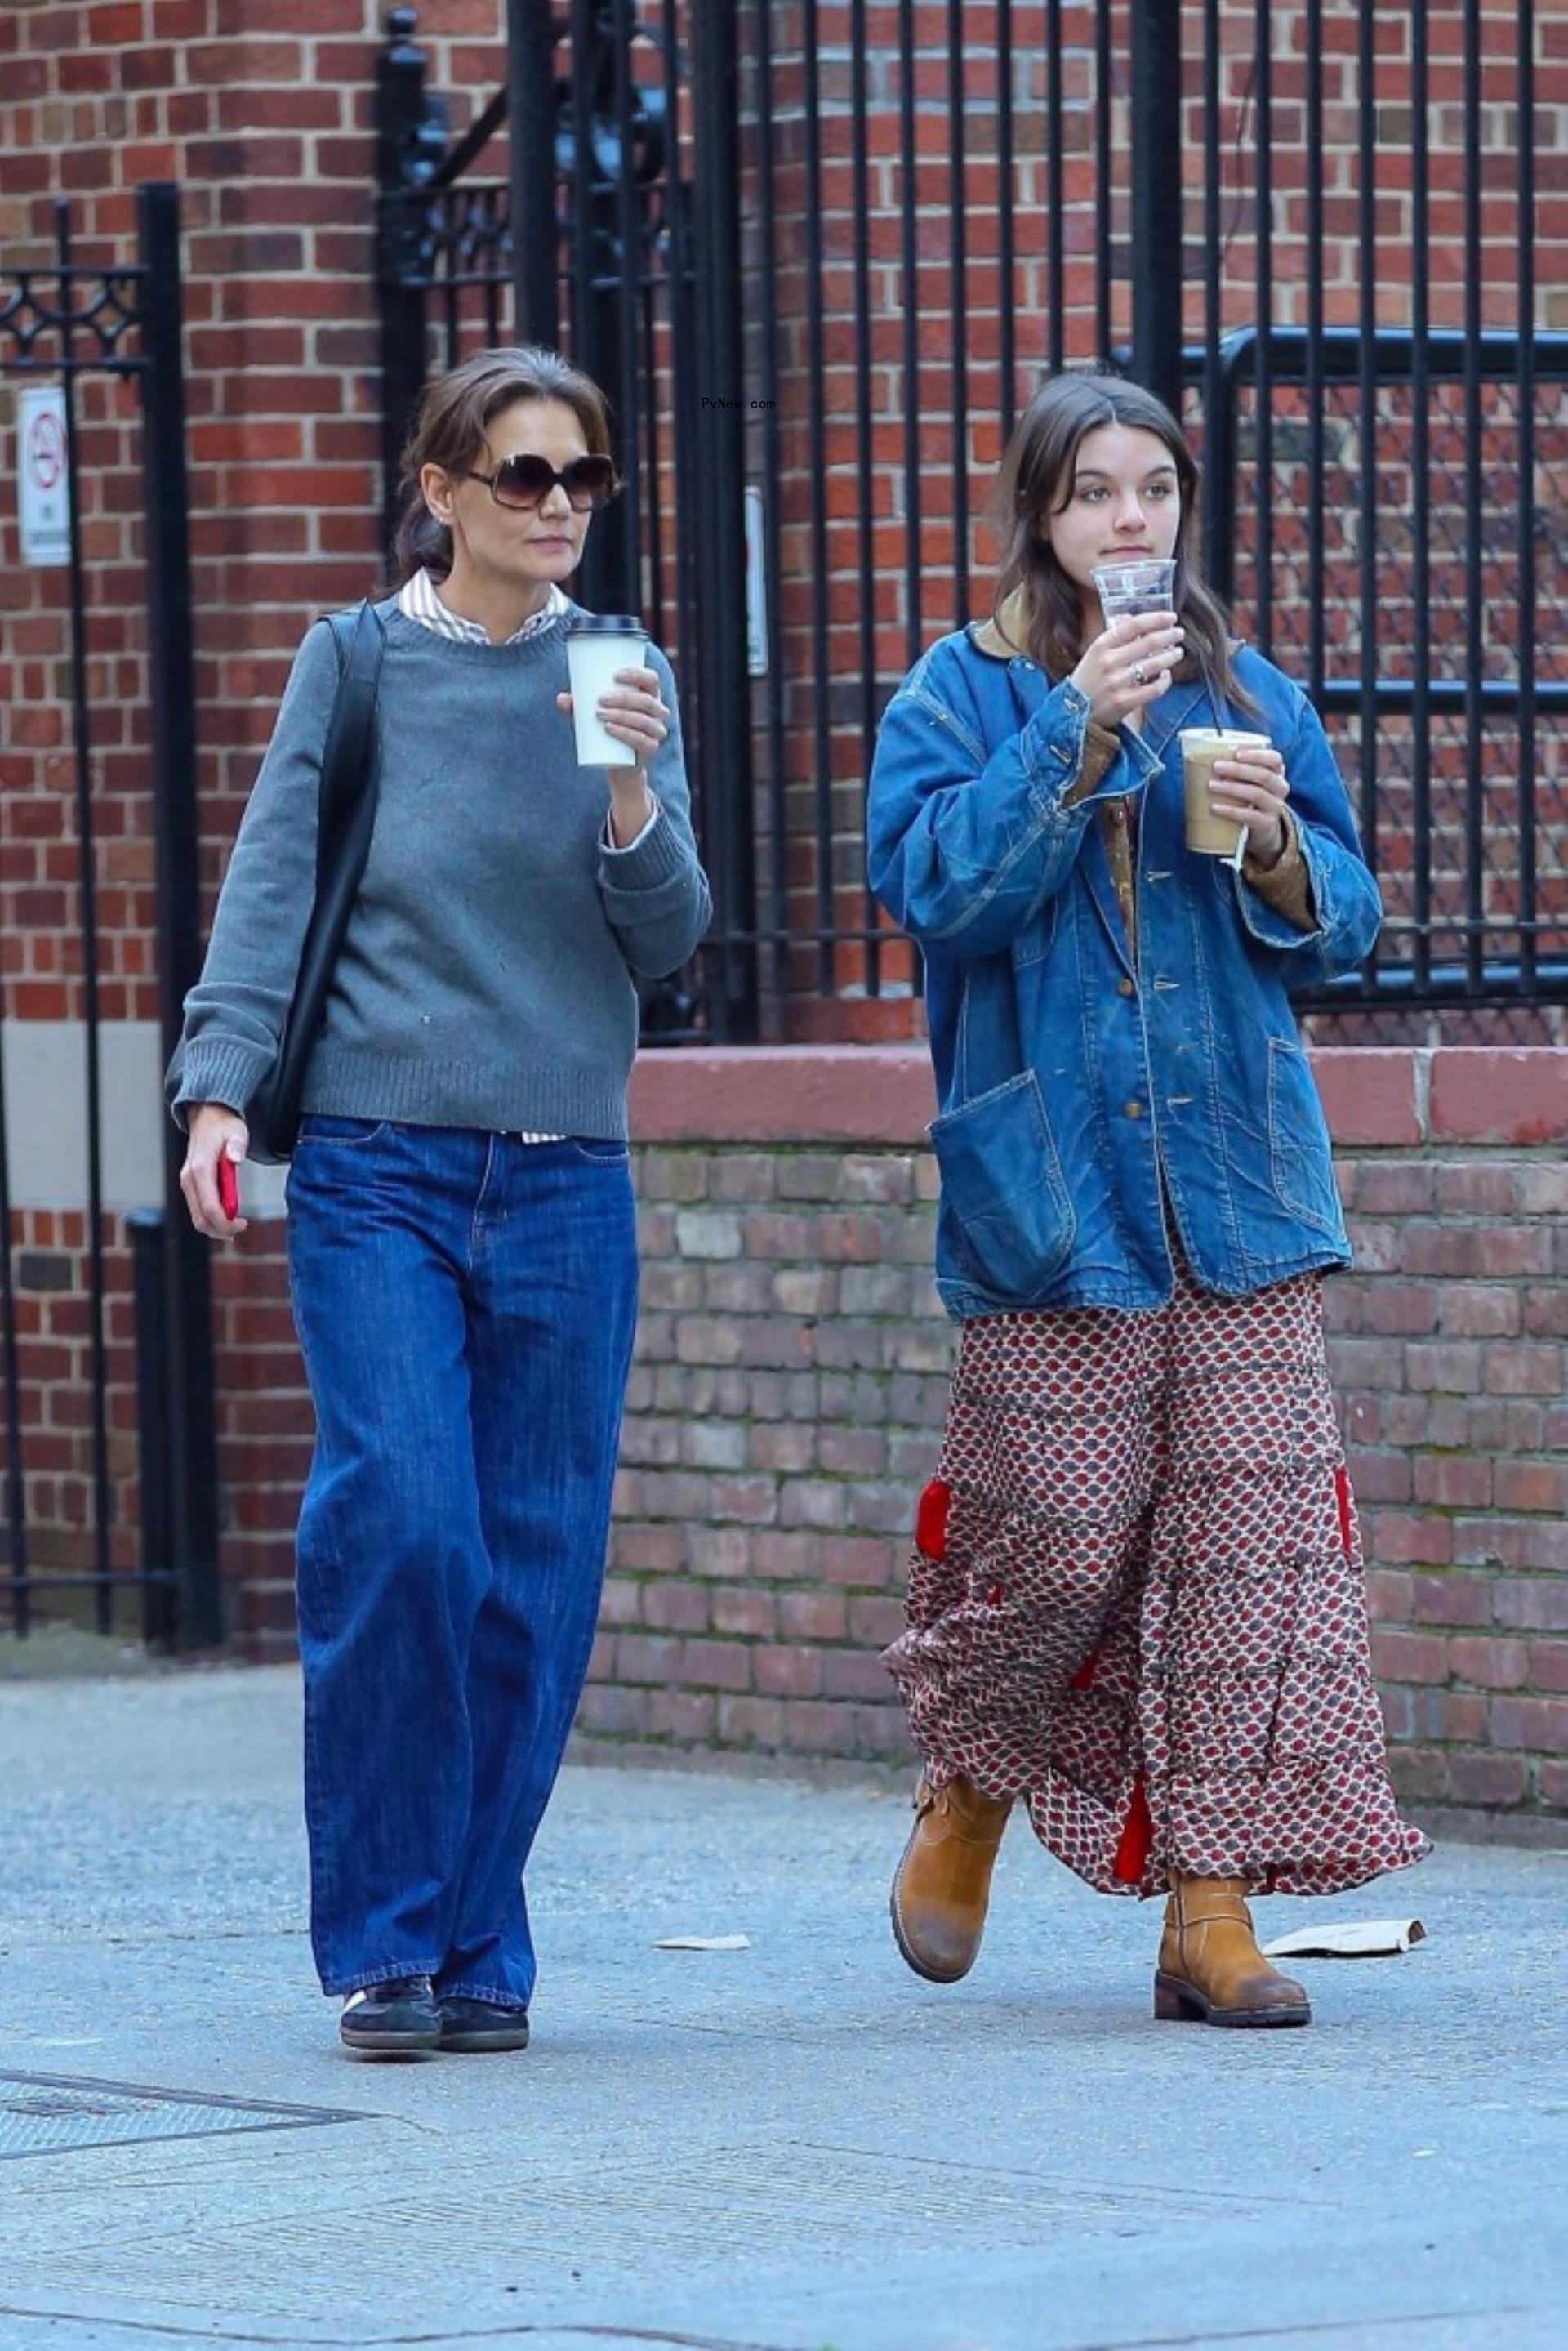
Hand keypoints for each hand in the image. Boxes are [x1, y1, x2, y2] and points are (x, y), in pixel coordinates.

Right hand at [181, 1103, 249, 1239]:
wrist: (208, 1117)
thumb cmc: (224, 1126)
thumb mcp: (236, 1132)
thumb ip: (237, 1145)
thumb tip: (236, 1158)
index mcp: (200, 1168)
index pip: (210, 1207)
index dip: (226, 1222)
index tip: (243, 1223)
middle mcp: (189, 1179)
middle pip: (201, 1218)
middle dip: (221, 1229)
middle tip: (241, 1227)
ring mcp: (188, 1183)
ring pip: (198, 1217)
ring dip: (216, 1227)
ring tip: (236, 1226)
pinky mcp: (190, 1186)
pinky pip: (198, 1209)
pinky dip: (212, 1219)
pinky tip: (228, 1217)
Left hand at [555, 666, 669, 770]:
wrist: (617, 763)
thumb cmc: (606, 729)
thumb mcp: (590, 715)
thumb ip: (576, 706)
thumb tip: (561, 698)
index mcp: (649, 695)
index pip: (651, 679)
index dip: (637, 674)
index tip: (614, 674)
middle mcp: (658, 712)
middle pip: (646, 701)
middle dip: (623, 698)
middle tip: (600, 699)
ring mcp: (656, 731)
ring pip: (644, 721)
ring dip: (622, 715)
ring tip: (600, 714)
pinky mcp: (650, 749)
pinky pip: (642, 741)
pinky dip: (625, 734)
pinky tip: (610, 728)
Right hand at [1069, 610, 1184, 728]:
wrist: (1071, 714)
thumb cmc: (1086, 681)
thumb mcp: (1093, 654)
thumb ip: (1112, 637)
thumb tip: (1130, 618)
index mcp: (1100, 647)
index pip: (1133, 626)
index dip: (1155, 619)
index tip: (1170, 617)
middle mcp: (1109, 662)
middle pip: (1148, 642)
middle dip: (1169, 635)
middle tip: (1179, 633)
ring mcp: (1117, 683)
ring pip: (1154, 665)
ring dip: (1171, 656)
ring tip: (1178, 653)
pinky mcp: (1124, 702)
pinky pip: (1154, 688)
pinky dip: (1165, 681)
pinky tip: (1167, 676)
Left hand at [1206, 740, 1289, 863]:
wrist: (1262, 828)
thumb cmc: (1249, 797)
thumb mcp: (1249, 781)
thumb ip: (1236, 770)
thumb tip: (1201, 757)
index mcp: (1277, 772)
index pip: (1274, 758)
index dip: (1257, 755)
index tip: (1236, 753)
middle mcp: (1280, 788)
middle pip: (1263, 775)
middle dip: (1238, 769)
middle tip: (1216, 766)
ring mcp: (1275, 806)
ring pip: (1256, 794)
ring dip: (1232, 788)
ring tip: (1211, 785)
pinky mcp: (1266, 823)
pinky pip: (1249, 816)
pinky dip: (1230, 810)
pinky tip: (1215, 807)